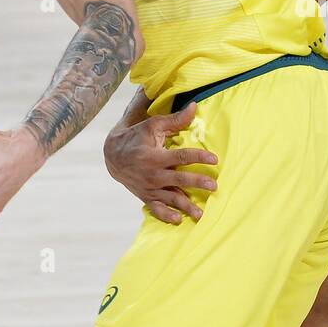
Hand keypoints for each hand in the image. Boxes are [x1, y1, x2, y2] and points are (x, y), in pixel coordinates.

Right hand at [104, 101, 218, 222]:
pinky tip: (178, 220)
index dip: (199, 158)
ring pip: (170, 198)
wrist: (112, 155)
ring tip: (201, 213)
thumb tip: (195, 107)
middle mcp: (153, 174)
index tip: (215, 160)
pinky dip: (166, 215)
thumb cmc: (136, 137)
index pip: (181, 157)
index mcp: (155, 156)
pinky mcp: (146, 196)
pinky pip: (156, 209)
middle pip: (179, 180)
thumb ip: (176, 120)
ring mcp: (149, 187)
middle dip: (197, 183)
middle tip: (214, 186)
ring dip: (186, 206)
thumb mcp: (154, 125)